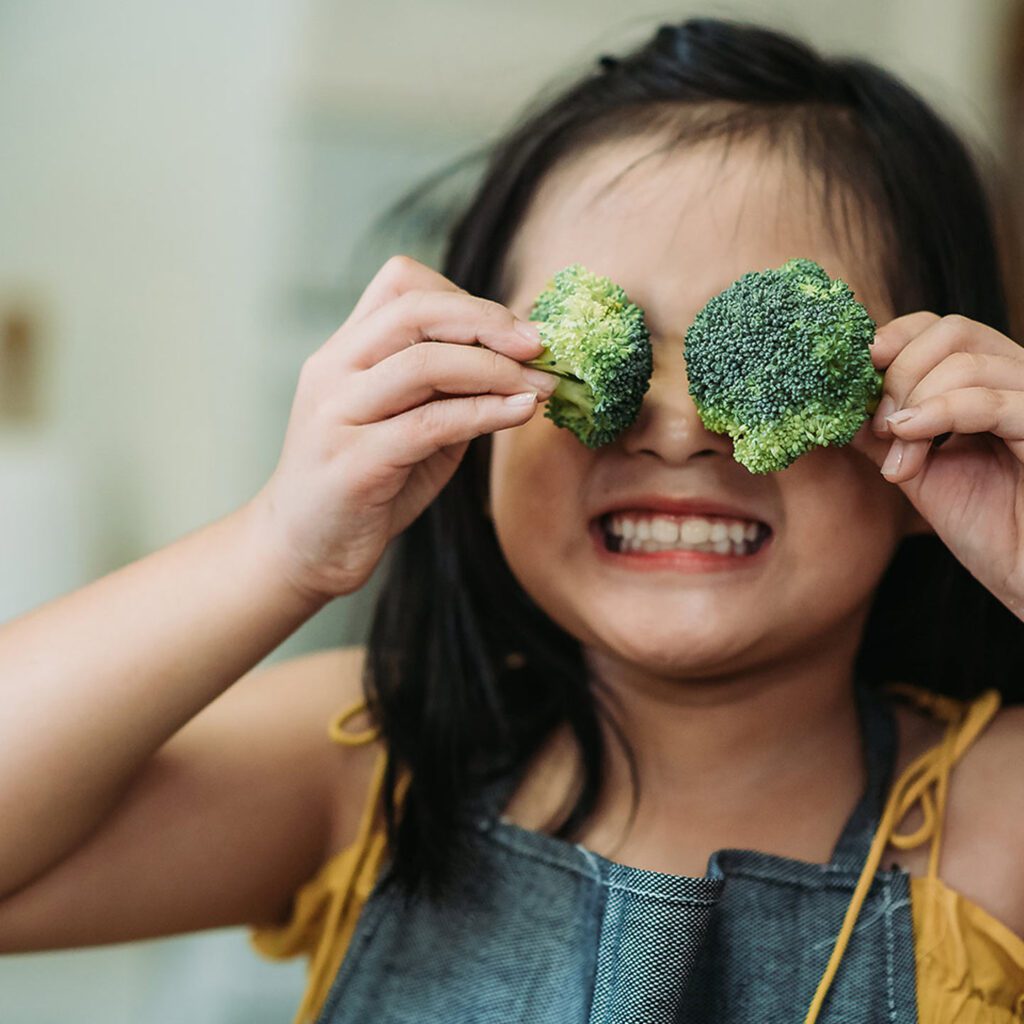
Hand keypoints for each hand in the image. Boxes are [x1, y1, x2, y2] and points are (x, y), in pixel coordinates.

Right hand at [248, 255, 557, 601]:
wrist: (304, 551)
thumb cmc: (365, 485)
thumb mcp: (408, 425)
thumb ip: (449, 390)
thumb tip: (523, 363)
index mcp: (343, 352)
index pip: (401, 284)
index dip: (465, 298)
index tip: (515, 329)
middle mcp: (333, 372)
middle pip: (414, 310)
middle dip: (488, 322)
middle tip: (539, 347)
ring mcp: (337, 414)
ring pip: (424, 363)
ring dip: (495, 369)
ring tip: (540, 387)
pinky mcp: (354, 463)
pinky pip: (430, 423)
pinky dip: (485, 412)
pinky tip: (520, 413)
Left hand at [849, 312, 1023, 620]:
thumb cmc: (986, 527)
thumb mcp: (918, 470)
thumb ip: (882, 431)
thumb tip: (833, 400)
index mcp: (991, 383)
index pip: (941, 327)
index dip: (895, 338)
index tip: (859, 368)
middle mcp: (1019, 382)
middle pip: (952, 332)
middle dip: (899, 372)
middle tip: (879, 422)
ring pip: (967, 362)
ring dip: (914, 403)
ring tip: (897, 447)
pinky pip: (993, 401)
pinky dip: (941, 412)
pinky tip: (910, 435)